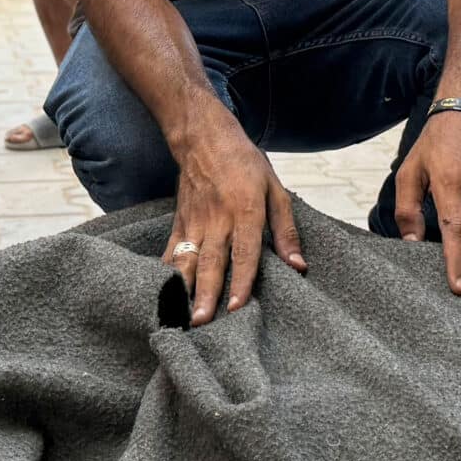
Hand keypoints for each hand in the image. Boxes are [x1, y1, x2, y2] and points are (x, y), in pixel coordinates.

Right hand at [163, 118, 306, 326]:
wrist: (204, 138)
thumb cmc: (245, 163)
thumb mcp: (275, 190)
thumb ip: (286, 230)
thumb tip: (298, 266)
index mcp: (245, 211)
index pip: (244, 252)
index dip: (241, 280)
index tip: (237, 307)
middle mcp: (218, 219)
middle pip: (211, 262)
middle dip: (205, 293)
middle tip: (201, 322)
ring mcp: (195, 222)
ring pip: (188, 260)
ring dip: (183, 288)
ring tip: (180, 315)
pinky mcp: (180, 222)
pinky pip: (172, 251)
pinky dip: (167, 273)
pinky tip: (162, 293)